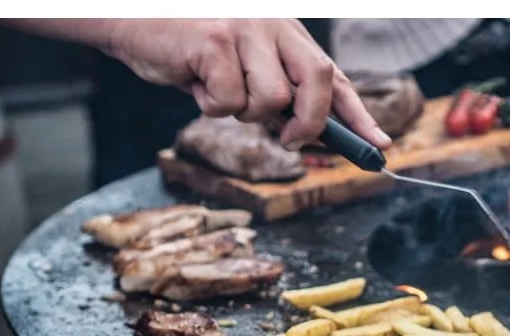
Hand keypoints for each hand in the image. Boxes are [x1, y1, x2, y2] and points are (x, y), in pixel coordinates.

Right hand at [107, 19, 390, 149]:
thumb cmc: (188, 47)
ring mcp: (245, 30)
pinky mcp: (215, 42)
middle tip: (289, 137)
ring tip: (215, 89)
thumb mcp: (241, 66)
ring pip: (271, 100)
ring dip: (243, 112)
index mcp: (285, 32)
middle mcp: (273, 25)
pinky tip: (194, 81)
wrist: (129, 17)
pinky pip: (230, 101)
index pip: (333, 74)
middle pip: (318, 80)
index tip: (379, 145)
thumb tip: (306, 130)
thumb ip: (274, 91)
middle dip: (309, 122)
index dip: (358, 113)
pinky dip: (211, 105)